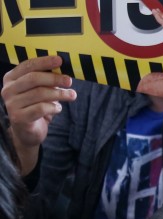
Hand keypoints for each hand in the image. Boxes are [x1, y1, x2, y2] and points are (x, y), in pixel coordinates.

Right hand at [1, 55, 76, 172]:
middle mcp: (8, 89)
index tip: (59, 60)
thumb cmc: (34, 108)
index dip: (44, 62)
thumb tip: (63, 72)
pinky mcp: (19, 117)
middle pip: (34, 79)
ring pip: (40, 94)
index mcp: (11, 79)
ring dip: (59, 94)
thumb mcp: (39, 91)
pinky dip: (53, 107)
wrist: (27, 132)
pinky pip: (41, 108)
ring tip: (71, 95)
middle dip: (54, 78)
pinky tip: (58, 108)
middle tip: (69, 80)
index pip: (27, 66)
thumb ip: (46, 81)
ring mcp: (11, 104)